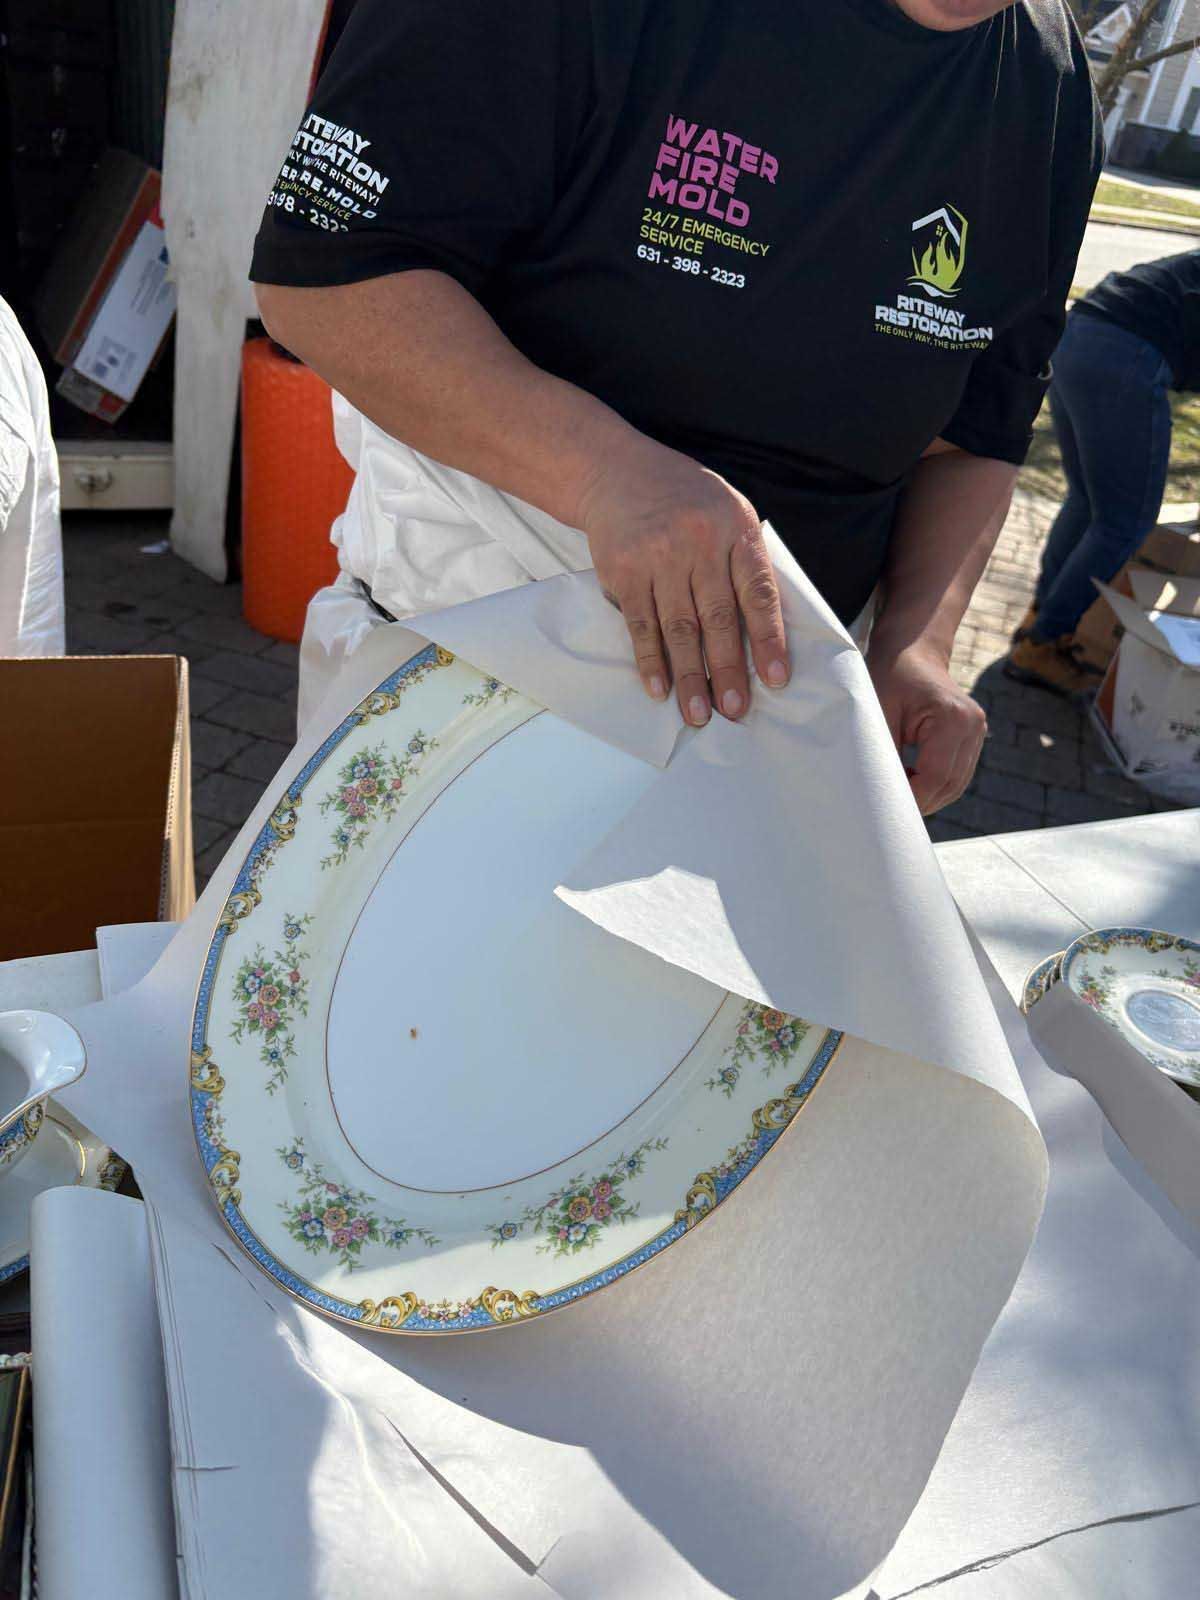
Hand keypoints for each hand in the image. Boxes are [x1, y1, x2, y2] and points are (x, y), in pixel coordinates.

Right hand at [574, 435, 788, 725]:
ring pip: (680, 628)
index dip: (769, 638)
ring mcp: (659, 557)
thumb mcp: (729, 512)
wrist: (618, 472)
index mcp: (737, 529)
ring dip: (690, 676)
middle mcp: (700, 543)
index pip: (758, 592)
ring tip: (698, 713)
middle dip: (729, 670)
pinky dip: (650, 660)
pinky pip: (641, 625)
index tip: (776, 678)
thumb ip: (745, 562)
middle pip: (719, 618)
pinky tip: (658, 689)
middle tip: (735, 710)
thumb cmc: (684, 500)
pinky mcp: (624, 571)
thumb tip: (763, 631)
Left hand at [867, 638, 985, 814]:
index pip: (935, 776)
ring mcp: (978, 731)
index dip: (912, 799)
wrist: (912, 650)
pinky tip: (911, 781)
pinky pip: (957, 774)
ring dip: (928, 797)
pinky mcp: (973, 737)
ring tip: (897, 796)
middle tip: (887, 811)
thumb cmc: (891, 676)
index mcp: (953, 718)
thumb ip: (881, 752)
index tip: (885, 809)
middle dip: (919, 802)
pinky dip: (935, 785)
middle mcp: (973, 725)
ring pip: (956, 785)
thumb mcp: (879, 710)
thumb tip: (878, 793)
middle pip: (949, 786)